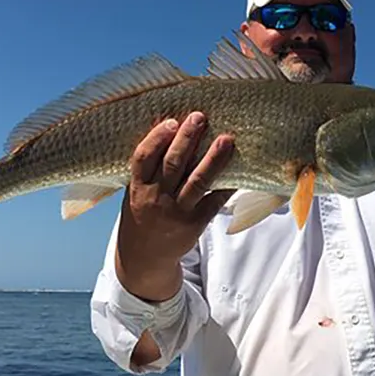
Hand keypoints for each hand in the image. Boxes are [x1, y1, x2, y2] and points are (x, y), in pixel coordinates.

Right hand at [115, 111, 235, 302]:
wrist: (143, 258)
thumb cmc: (142, 214)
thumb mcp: (136, 192)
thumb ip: (149, 169)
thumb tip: (169, 130)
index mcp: (138, 187)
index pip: (144, 158)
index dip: (157, 138)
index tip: (171, 121)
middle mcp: (155, 199)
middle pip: (173, 164)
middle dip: (187, 139)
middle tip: (200, 117)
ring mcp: (175, 213)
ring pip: (197, 182)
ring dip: (213, 159)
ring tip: (227, 140)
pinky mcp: (194, 225)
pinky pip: (213, 202)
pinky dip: (226, 186)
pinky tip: (238, 172)